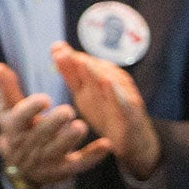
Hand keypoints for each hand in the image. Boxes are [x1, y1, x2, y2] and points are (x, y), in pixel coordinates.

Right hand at [0, 62, 112, 188]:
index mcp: (13, 128)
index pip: (19, 118)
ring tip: (81, 126)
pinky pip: (79, 164)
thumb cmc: (16, 128)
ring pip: (58, 151)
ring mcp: (46, 160)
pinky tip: (106, 145)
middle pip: (40, 135)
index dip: (31, 109)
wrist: (19, 166)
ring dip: (70, 140)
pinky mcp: (64, 170)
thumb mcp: (7, 109)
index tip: (45, 98)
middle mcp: (28, 146)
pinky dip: (93, 157)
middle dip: (54, 124)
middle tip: (68, 110)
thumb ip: (6, 88)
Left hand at [52, 42, 161, 179]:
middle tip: (64, 53)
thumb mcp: (84, 94)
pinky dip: (117, 92)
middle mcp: (112, 83)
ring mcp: (124, 97)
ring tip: (81, 61)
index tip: (54, 48)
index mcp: (98, 79)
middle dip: (80, 60)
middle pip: (95, 70)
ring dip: (96, 71)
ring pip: (110, 81)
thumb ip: (71, 74)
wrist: (134, 141)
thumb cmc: (106, 113)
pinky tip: (107, 83)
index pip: (83, 66)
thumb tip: (56, 50)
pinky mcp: (133, 113)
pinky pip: (125, 102)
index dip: (69, 57)